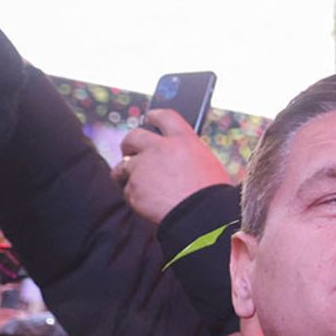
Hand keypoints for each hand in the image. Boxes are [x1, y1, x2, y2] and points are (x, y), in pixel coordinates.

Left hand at [113, 109, 234, 223]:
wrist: (202, 219)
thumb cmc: (212, 197)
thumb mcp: (208, 166)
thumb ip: (187, 157)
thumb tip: (175, 159)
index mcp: (183, 141)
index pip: (164, 116)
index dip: (154, 116)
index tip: (150, 117)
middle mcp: (159, 149)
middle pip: (134, 136)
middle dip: (129, 144)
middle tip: (129, 152)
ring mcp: (143, 167)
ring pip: (123, 166)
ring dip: (125, 173)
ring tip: (134, 184)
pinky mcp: (133, 188)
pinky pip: (128, 190)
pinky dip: (135, 197)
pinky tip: (149, 204)